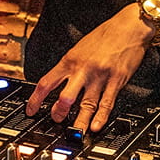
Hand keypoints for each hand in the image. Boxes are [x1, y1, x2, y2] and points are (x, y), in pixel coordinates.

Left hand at [25, 3, 153, 132]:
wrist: (129, 27)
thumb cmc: (106, 35)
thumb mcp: (80, 47)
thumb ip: (70, 65)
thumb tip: (60, 81)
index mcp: (70, 60)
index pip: (47, 82)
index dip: (35, 99)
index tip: (30, 110)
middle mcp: (83, 69)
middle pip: (65, 98)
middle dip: (58, 114)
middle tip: (57, 122)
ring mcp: (100, 76)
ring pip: (86, 105)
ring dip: (80, 122)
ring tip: (76, 133)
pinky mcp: (116, 81)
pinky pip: (107, 103)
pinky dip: (101, 117)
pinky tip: (96, 126)